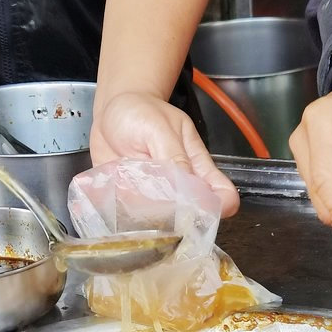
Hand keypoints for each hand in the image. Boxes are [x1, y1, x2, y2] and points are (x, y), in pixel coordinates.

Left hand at [90, 91, 238, 217]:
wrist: (110, 111)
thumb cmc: (140, 112)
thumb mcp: (158, 126)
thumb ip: (173, 155)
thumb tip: (186, 189)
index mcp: (196, 166)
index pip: (222, 193)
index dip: (220, 207)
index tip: (204, 215)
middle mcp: (180, 185)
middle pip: (191, 214)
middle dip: (179, 219)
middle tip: (157, 205)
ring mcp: (156, 196)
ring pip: (162, 220)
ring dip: (148, 214)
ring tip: (132, 193)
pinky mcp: (132, 200)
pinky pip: (134, 215)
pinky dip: (127, 212)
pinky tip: (119, 196)